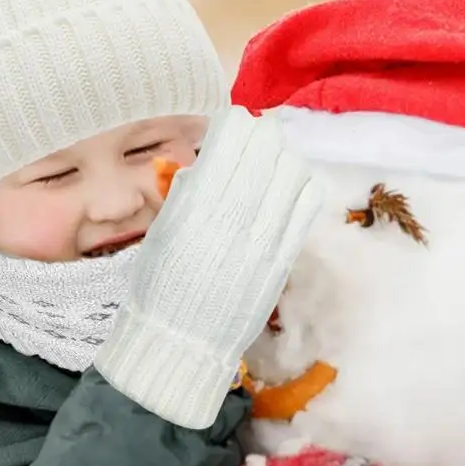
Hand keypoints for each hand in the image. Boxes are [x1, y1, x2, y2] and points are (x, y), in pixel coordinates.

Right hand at [95, 104, 322, 427]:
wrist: (182, 341)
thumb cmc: (160, 287)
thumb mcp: (161, 232)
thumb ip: (183, 195)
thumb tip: (202, 163)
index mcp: (196, 203)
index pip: (231, 140)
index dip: (236, 125)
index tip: (234, 124)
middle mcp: (233, 214)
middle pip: (265, 150)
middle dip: (262, 137)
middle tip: (257, 139)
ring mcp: (264, 236)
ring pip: (291, 173)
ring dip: (283, 159)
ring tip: (273, 164)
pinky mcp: (283, 257)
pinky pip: (304, 205)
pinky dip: (299, 187)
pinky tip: (289, 189)